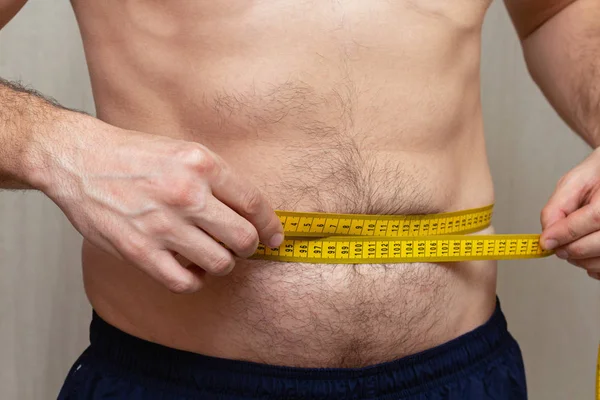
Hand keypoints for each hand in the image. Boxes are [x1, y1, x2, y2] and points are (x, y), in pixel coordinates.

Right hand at [33, 116, 283, 292]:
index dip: (270, 226)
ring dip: (222, 264)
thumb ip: (217, 178)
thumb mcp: (183, 150)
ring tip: (211, 255)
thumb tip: (250, 211)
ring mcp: (163, 225)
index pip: (254, 203)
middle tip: (241, 247)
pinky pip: (184, 282)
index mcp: (201, 165)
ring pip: (220, 264)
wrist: (79, 160)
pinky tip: (189, 268)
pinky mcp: (139, 251)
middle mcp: (186, 194)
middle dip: (249, 248)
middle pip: (243, 239)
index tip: (273, 237)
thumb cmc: (133, 155)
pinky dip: (194, 280)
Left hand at [540, 148, 599, 279]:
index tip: (545, 242)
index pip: (594, 217)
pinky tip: (586, 255)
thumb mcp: (573, 183)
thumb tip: (547, 235)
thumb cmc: (596, 176)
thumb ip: (557, 207)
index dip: (566, 233)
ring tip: (570, 247)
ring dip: (581, 260)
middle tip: (555, 246)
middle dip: (570, 249)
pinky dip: (594, 267)